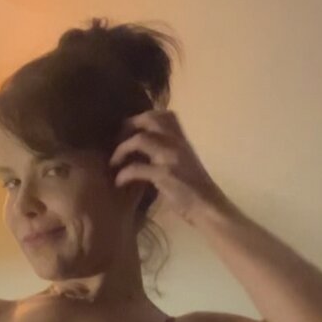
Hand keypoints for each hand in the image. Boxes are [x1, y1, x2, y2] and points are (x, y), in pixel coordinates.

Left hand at [109, 109, 229, 225]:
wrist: (208, 207)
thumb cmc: (195, 189)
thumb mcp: (183, 163)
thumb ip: (168, 152)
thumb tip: (145, 150)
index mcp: (182, 139)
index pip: (163, 114)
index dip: (142, 118)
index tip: (130, 131)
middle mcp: (177, 142)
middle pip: (149, 119)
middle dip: (129, 126)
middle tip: (118, 141)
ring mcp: (171, 157)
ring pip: (140, 139)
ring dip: (121, 150)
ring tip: (114, 162)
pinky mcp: (164, 175)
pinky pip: (136, 169)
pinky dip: (123, 174)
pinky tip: (118, 182)